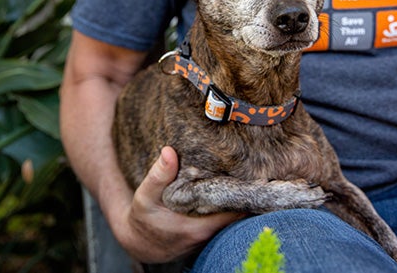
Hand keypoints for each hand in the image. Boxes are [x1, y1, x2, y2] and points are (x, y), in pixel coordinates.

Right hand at [115, 146, 243, 262]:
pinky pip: (227, 222)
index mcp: (200, 228)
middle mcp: (210, 237)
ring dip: (239, 201)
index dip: (248, 194)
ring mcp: (211, 239)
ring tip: (251, 178)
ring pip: (235, 219)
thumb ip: (159, 175)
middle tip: (256, 171)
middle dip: (247, 195)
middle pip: (241, 215)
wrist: (140, 243)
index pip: (237, 212)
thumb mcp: (145, 196)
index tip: (255, 174)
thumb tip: (169, 152)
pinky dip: (230, 208)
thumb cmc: (143, 218)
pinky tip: (232, 191)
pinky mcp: (209, 238)